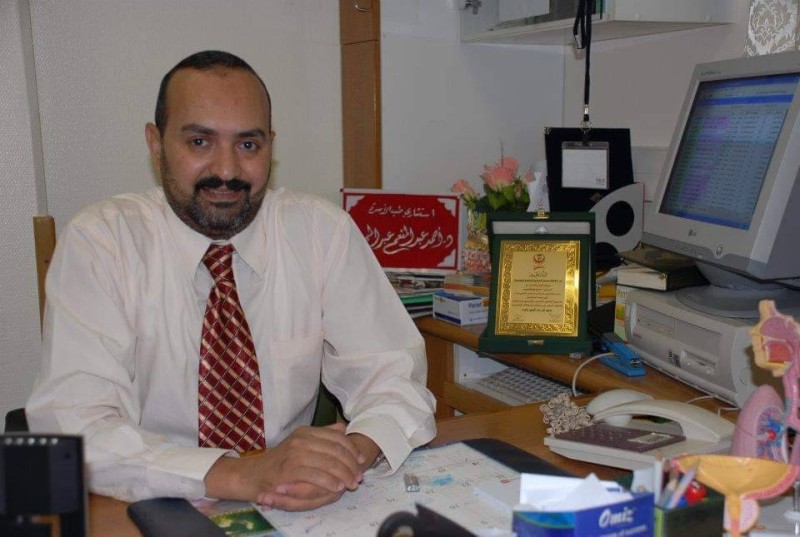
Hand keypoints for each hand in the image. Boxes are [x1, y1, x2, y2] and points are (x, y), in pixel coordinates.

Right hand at [204, 423, 363, 509]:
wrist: (251, 475)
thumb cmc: (278, 462)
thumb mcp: (300, 443)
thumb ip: (321, 435)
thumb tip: (342, 427)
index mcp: (306, 432)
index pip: (337, 437)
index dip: (352, 449)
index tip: (361, 460)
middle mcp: (301, 439)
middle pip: (336, 450)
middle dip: (351, 465)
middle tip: (359, 477)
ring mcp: (295, 453)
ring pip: (329, 462)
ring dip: (344, 475)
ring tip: (351, 484)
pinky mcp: (289, 469)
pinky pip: (317, 475)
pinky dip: (330, 482)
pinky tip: (337, 487)